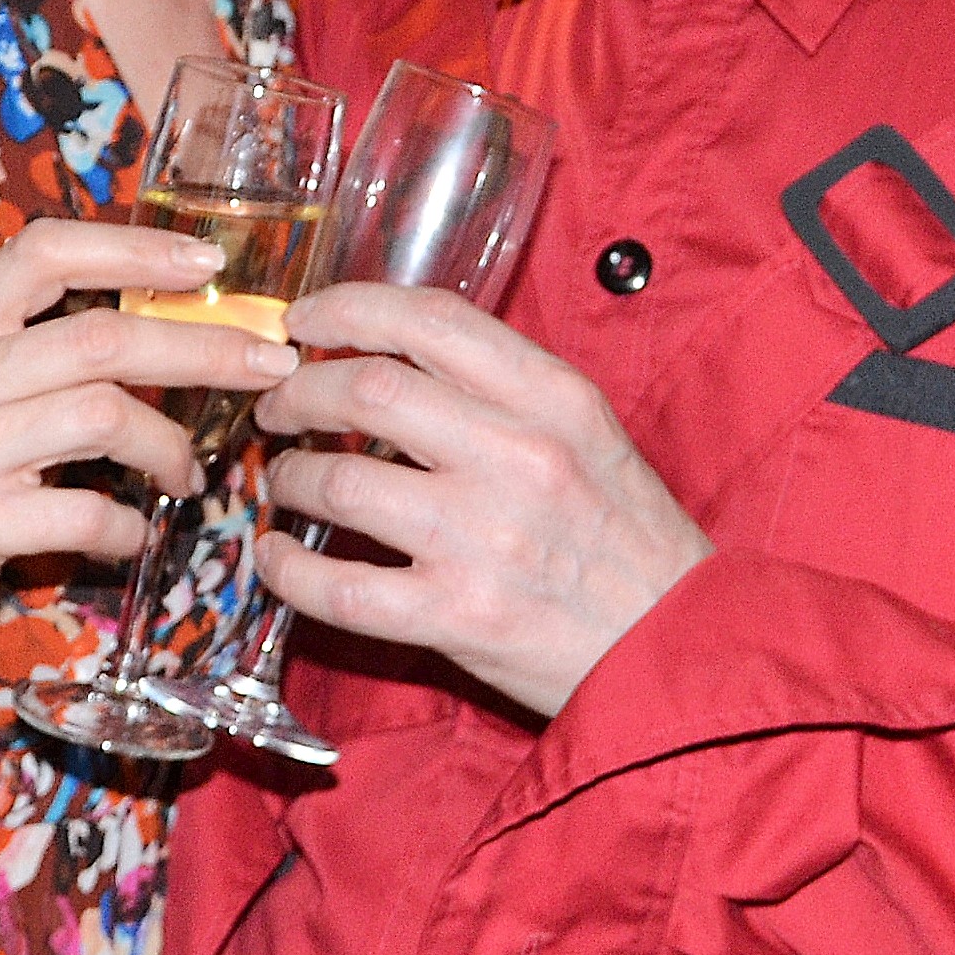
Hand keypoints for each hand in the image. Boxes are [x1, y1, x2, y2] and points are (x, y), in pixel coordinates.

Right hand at [0, 218, 298, 679]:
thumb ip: (51, 353)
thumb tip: (186, 319)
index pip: (45, 253)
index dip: (134, 249)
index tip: (210, 262)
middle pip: (99, 338)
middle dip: (204, 348)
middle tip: (271, 368)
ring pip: (102, 415)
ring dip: (170, 446)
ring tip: (187, 474)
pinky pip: (84, 509)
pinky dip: (129, 523)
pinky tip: (133, 532)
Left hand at [249, 282, 710, 720]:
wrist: (678, 646)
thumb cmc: (629, 538)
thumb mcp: (590, 433)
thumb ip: (504, 389)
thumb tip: (391, 358)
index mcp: (555, 399)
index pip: (429, 320)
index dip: (347, 308)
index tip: (304, 321)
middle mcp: (519, 457)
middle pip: (367, 389)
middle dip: (299, 391)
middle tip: (279, 406)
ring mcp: (483, 539)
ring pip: (340, 482)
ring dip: (293, 477)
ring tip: (287, 481)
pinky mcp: (457, 617)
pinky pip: (338, 587)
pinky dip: (287, 570)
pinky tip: (276, 558)